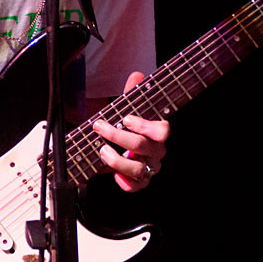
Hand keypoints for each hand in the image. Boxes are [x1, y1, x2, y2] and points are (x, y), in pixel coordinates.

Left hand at [92, 72, 169, 192]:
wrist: (121, 147)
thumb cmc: (128, 127)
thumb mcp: (128, 108)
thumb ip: (132, 93)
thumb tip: (137, 75)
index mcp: (157, 132)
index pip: (162, 131)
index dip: (145, 126)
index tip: (126, 119)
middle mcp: (156, 151)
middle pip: (143, 146)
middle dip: (118, 136)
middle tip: (100, 127)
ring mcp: (149, 167)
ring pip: (138, 168)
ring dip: (117, 160)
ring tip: (102, 150)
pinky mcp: (140, 181)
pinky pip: (135, 186)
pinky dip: (123, 182)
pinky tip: (113, 175)